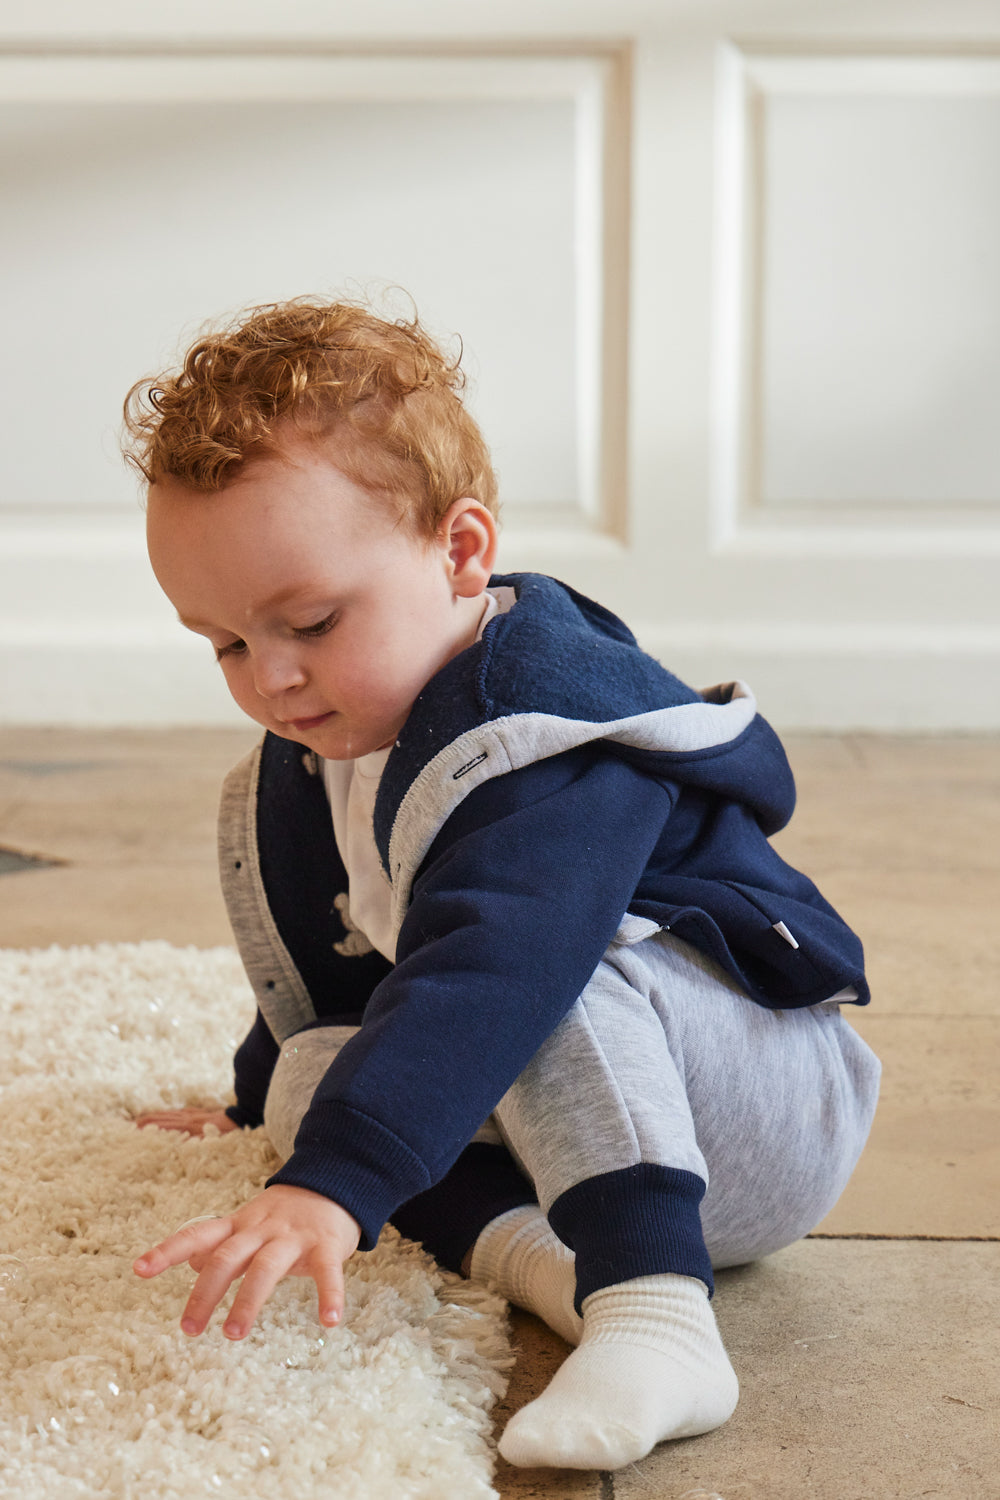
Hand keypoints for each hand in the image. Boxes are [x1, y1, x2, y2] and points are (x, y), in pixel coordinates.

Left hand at [133, 1184, 361, 1338]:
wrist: (336, 1181)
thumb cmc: (287, 1213)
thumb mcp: (249, 1223)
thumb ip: (221, 1243)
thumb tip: (190, 1261)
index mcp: (240, 1226)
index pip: (198, 1235)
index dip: (168, 1251)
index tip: (139, 1269)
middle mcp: (262, 1230)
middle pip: (227, 1257)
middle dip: (205, 1293)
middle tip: (189, 1330)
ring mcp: (293, 1237)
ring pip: (266, 1267)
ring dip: (247, 1301)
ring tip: (233, 1335)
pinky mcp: (327, 1245)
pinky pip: (326, 1271)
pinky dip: (329, 1294)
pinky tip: (329, 1321)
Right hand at [134, 1106, 237, 1134]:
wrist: (239, 1117)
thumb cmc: (227, 1132)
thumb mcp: (213, 1140)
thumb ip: (197, 1141)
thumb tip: (182, 1144)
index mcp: (189, 1125)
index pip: (163, 1126)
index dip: (149, 1128)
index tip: (134, 1132)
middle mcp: (186, 1118)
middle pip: (160, 1118)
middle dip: (144, 1122)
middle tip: (128, 1128)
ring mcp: (190, 1114)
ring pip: (165, 1114)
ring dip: (150, 1118)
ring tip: (136, 1123)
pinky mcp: (194, 1113)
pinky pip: (173, 1113)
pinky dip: (162, 1116)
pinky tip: (157, 1119)